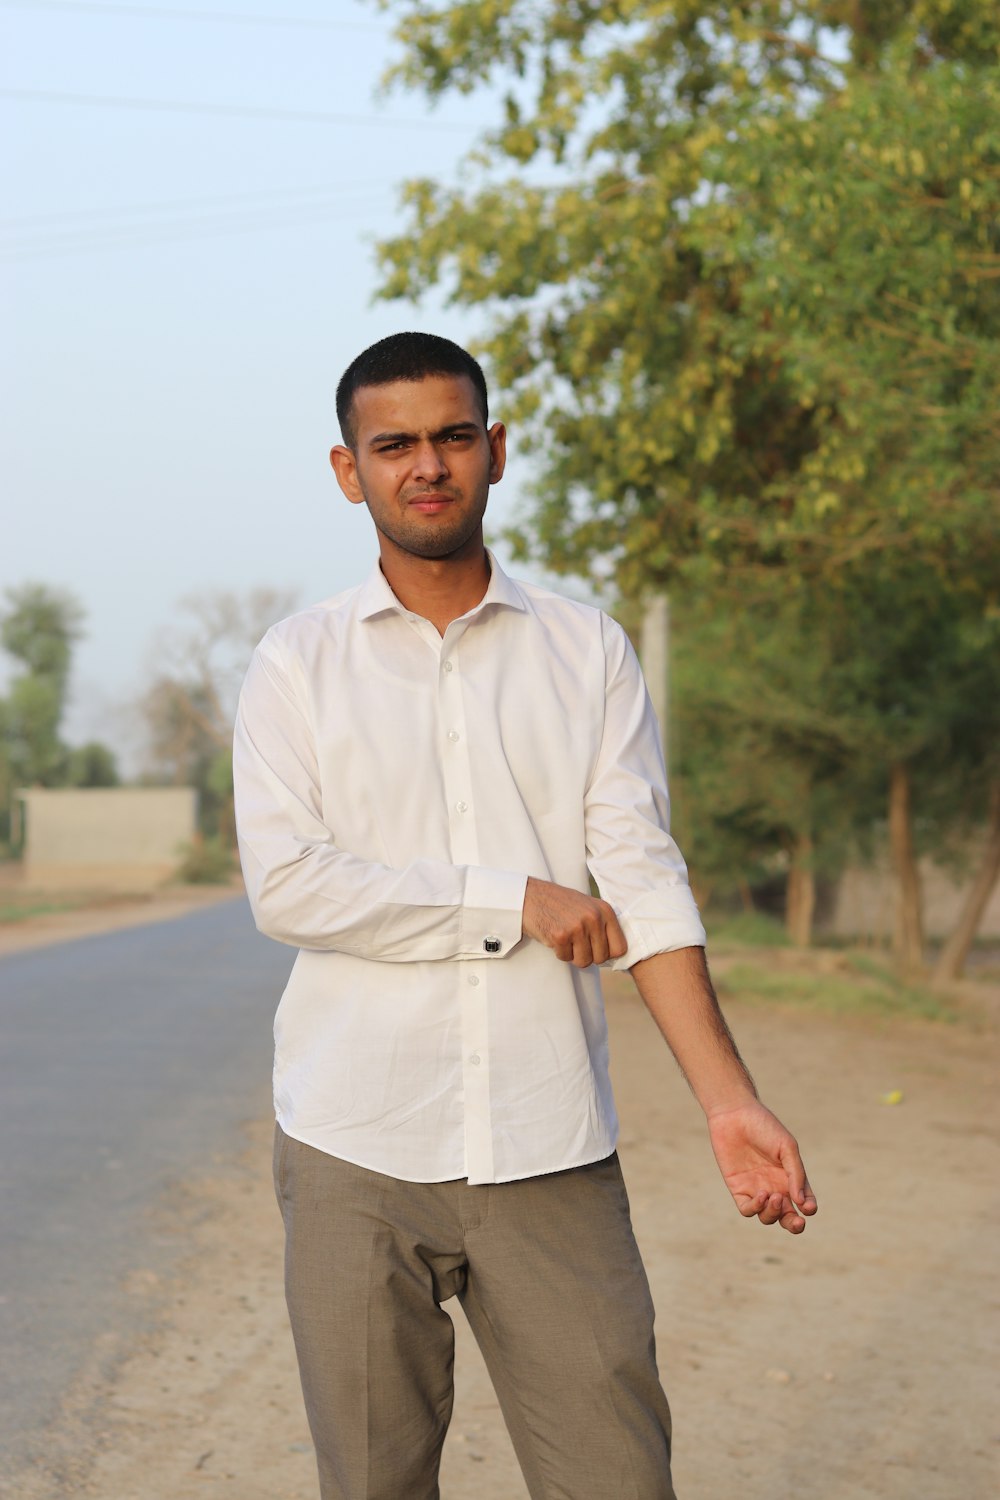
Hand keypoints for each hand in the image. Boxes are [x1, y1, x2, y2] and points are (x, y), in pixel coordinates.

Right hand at [522, 877, 627, 967]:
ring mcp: (578, 926)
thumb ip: (603, 925)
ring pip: (584, 961)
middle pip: (601, 958)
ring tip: (566, 939)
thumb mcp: (589, 907)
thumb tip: (616, 954)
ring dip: (573, 955)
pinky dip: (559, 952)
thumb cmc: (561, 904)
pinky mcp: (561, 935)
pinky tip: (554, 937)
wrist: (532, 896)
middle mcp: (594, 918)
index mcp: (606, 910)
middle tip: (575, 943)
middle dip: (588, 955)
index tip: (595, 948)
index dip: (607, 953)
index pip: (620, 948)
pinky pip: (566, 958)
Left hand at [708, 1100, 817, 1233]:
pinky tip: (761, 1194)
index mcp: (791, 1177)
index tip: (807, 1206)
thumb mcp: (787, 1147)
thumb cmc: (764, 1127)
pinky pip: (748, 1210)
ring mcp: (756, 1189)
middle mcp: (775, 1186)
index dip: (809, 1208)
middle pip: (787, 1217)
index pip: (804, 1201)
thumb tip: (801, 1203)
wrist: (734, 1114)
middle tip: (797, 1222)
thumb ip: (795, 1174)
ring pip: (768, 1217)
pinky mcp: (738, 1189)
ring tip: (774, 1196)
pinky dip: (756, 1208)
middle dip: (794, 1225)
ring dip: (774, 1213)